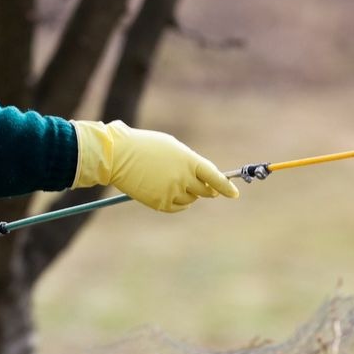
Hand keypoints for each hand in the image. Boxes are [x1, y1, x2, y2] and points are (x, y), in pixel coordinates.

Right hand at [71, 120, 238, 211]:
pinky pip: (178, 207)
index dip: (226, 186)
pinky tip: (166, 192)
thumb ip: (190, 163)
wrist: (118, 155)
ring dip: (187, 193)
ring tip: (170, 180)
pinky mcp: (161, 203)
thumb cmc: (146, 146)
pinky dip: (177, 202)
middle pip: (205, 191)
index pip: (214, 177)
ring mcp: (172, 192)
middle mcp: (184, 178)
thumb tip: (203, 179)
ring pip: (191, 199)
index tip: (234, 194)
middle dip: (205, 189)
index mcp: (189, 161)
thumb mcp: (173, 148)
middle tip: (199, 185)